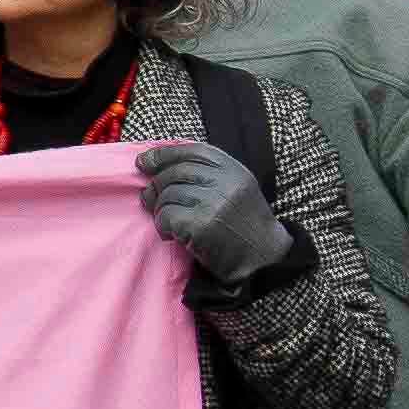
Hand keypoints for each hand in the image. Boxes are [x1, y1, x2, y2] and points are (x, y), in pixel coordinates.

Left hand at [137, 139, 307, 291]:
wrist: (263, 258)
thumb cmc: (241, 223)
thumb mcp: (233, 188)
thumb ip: (203, 173)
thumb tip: (151, 163)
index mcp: (234, 170)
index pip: (191, 151)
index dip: (163, 155)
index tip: (144, 162)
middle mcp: (225, 183)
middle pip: (174, 173)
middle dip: (157, 186)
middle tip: (152, 199)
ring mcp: (214, 203)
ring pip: (166, 195)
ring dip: (160, 209)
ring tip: (173, 221)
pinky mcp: (201, 225)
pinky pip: (165, 217)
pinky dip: (163, 226)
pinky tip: (174, 234)